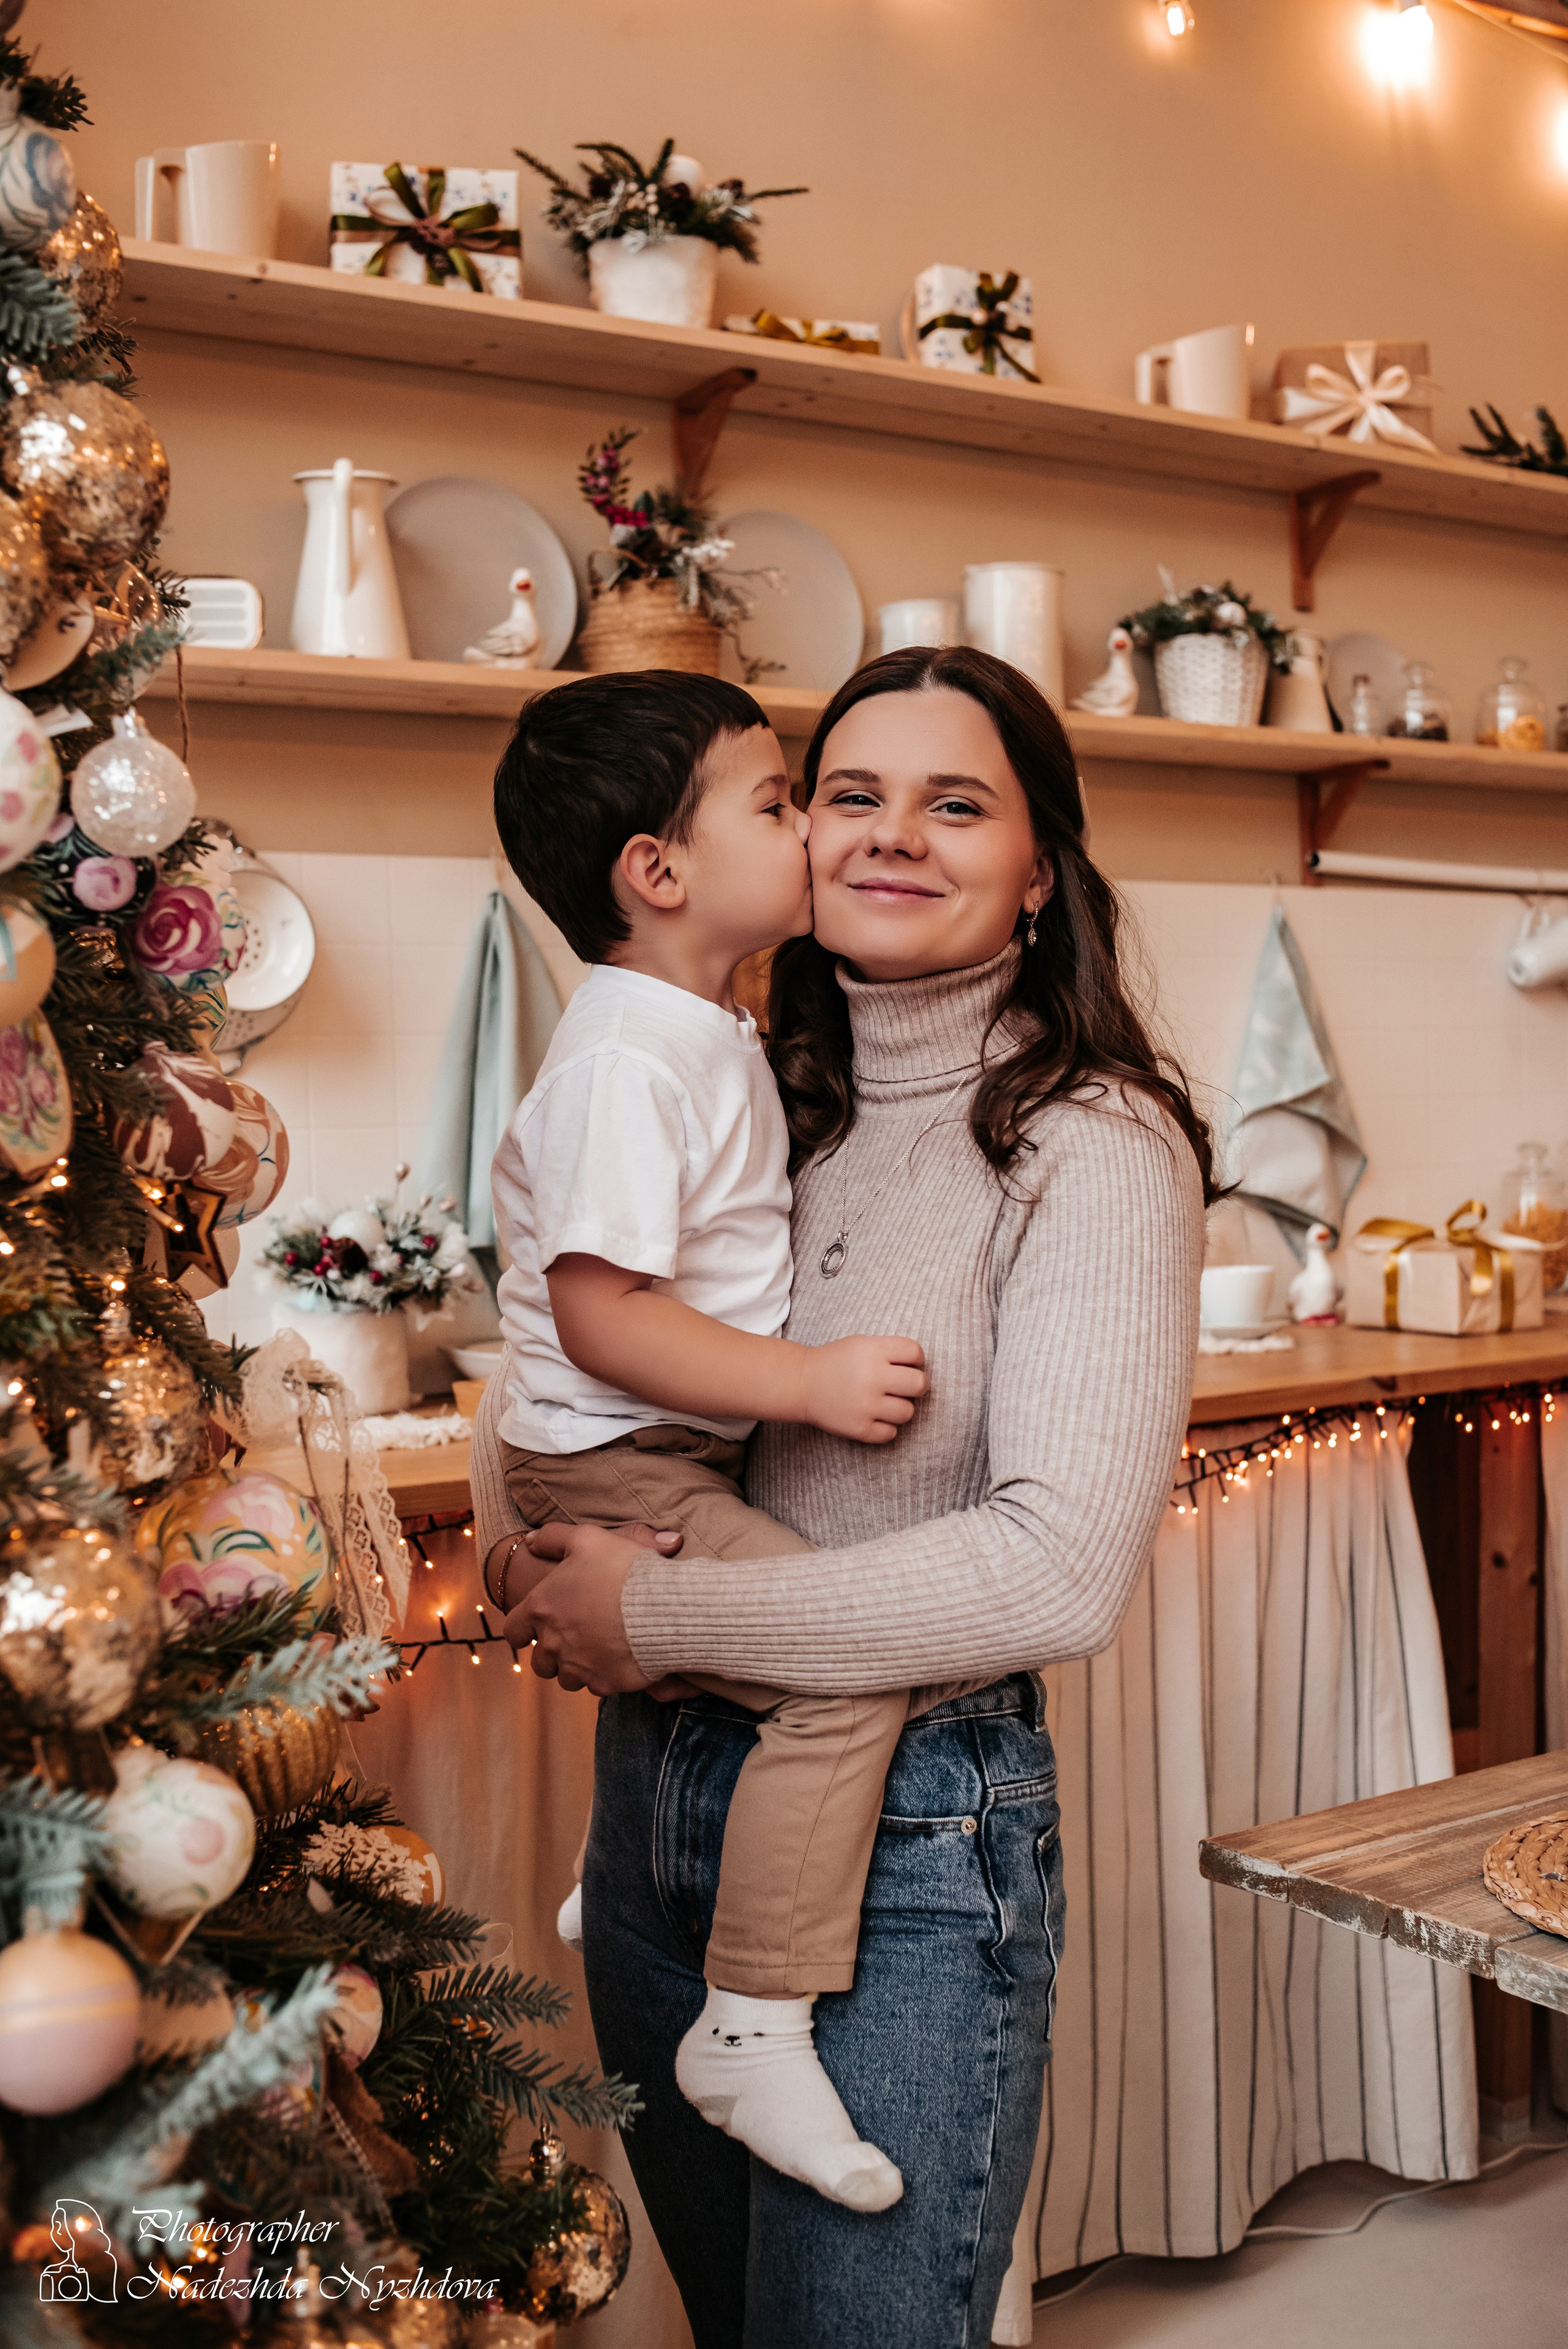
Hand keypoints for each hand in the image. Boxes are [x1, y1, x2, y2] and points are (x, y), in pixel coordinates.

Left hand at [502, 1523, 693, 1698]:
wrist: (662, 1606)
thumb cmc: (623, 1569)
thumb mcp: (586, 1538)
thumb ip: (552, 1538)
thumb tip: (528, 1541)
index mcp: (542, 1608)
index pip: (513, 1630)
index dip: (522, 1630)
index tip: (532, 1629)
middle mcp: (554, 1643)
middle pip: (540, 1661)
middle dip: (551, 1653)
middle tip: (571, 1639)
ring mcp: (578, 1666)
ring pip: (567, 1678)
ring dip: (575, 1667)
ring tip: (595, 1651)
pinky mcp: (604, 1683)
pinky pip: (595, 1686)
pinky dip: (603, 1675)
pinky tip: (617, 1658)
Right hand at [797, 1333, 926, 1444]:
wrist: (802, 1384)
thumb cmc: (836, 1362)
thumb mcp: (862, 1344)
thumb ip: (891, 1351)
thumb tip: (921, 1368)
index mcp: (873, 1351)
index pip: (916, 1353)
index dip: (916, 1359)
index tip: (907, 1364)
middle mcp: (872, 1377)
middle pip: (919, 1384)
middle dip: (915, 1385)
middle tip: (902, 1386)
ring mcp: (866, 1405)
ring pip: (908, 1412)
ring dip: (899, 1408)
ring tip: (884, 1403)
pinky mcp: (859, 1429)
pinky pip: (891, 1433)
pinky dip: (885, 1427)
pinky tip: (874, 1417)